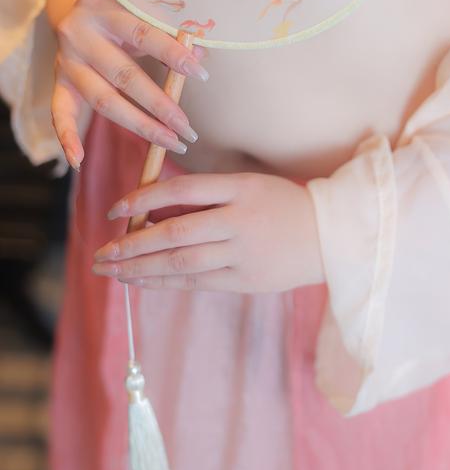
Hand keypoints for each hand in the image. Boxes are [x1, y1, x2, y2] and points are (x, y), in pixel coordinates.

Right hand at [47, 0, 207, 170]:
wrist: (75, 3)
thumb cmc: (121, 10)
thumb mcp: (144, 10)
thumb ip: (171, 32)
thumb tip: (201, 54)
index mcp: (106, 10)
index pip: (145, 35)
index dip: (174, 55)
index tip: (201, 74)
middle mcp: (81, 35)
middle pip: (124, 76)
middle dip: (160, 105)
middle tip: (188, 129)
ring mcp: (66, 61)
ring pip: (102, 100)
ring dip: (138, 126)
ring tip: (169, 143)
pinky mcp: (58, 80)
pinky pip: (59, 112)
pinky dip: (67, 138)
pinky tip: (78, 161)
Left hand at [91, 172, 324, 292]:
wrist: (330, 237)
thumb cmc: (282, 206)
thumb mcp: (248, 186)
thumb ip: (206, 197)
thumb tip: (153, 211)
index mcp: (240, 188)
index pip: (182, 189)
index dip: (143, 198)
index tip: (115, 209)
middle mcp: (239, 221)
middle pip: (175, 232)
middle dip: (131, 245)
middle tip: (100, 253)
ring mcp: (243, 254)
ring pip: (181, 263)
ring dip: (140, 268)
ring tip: (111, 271)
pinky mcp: (245, 280)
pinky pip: (196, 282)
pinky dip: (164, 282)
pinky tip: (141, 281)